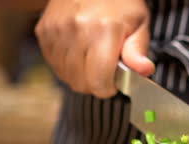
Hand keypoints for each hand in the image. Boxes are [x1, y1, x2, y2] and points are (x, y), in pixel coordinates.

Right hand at [35, 0, 154, 97]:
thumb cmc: (119, 2)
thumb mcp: (139, 24)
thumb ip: (138, 51)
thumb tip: (144, 70)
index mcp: (104, 31)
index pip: (99, 81)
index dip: (108, 88)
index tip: (113, 83)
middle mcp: (77, 30)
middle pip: (81, 83)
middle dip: (95, 84)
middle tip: (104, 71)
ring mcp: (57, 30)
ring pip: (66, 76)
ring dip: (80, 76)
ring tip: (92, 59)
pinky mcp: (44, 31)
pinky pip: (53, 64)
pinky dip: (66, 65)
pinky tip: (78, 53)